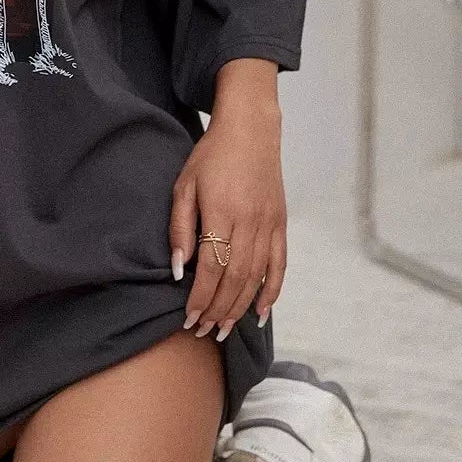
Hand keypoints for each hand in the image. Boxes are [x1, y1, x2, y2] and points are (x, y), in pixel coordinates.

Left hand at [168, 64, 287, 341]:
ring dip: (240, 308)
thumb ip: (180, 228)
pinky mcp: (281, 223)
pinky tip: (260, 312)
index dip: (200, 299)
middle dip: (218, 311)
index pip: (212, 270)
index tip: (188, 319)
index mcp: (222, 214)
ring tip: (225, 329)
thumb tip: (180, 270)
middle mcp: (249, 223)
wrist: (250, 130)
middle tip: (204, 332)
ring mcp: (269, 225)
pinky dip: (271, 291)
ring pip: (256, 277)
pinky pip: (279, 265)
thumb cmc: (210, 156)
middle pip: (235, 280)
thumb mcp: (185, 186)